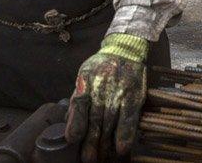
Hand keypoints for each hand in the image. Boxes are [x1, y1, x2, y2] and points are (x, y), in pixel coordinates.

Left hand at [66, 34, 147, 161]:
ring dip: (106, 145)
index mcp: (87, 82)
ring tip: (102, 158)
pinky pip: (129, 120)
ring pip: (110, 124)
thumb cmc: (102, 66)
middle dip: (90, 143)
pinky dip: (125, 135)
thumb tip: (68, 121)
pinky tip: (122, 149)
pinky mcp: (134, 97)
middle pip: (95, 120)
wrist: (126, 49)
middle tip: (88, 159)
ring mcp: (119, 94)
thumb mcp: (85, 75)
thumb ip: (78, 97)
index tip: (72, 139)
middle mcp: (102, 88)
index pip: (79, 104)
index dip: (76, 123)